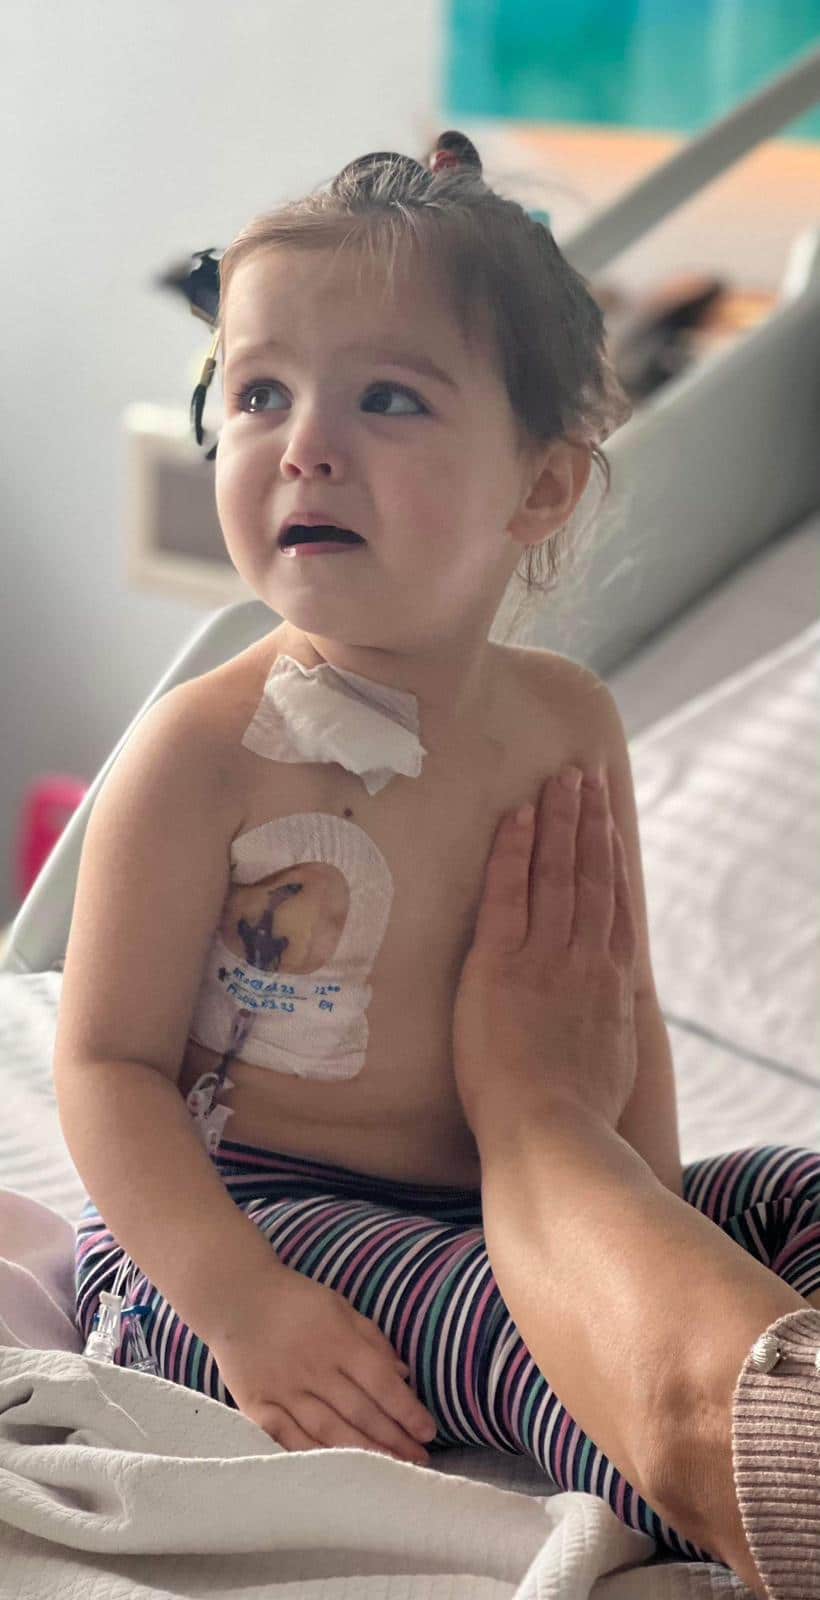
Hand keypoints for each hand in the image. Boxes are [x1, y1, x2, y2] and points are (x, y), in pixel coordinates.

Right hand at [210, 1265, 438, 1464]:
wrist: (234, 1296)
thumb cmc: (295, 1300)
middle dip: (393, 1440)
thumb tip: (404, 1377)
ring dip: (362, 1454)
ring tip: (389, 1470)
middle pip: (359, 1412)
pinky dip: (315, 1457)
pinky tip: (338, 1472)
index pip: (381, 1383)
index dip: (407, 1410)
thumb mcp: (339, 1307)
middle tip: (419, 1460)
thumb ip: (372, 1340)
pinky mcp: (257, 1404)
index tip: (428, 1432)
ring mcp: (284, 1389)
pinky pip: (289, 1438)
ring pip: (328, 1431)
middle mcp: (313, 1368)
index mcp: (338, 1340)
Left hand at [452, 766, 638, 1140]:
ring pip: (556, 873)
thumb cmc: (577, 1120)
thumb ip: (608, 1034)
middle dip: (588, 822)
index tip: (609, 825)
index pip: (613, 905)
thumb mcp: (612, 1070)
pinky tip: (517, 816)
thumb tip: (607, 1024)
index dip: (611, 858)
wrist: (551, 1135)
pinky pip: (508, 892)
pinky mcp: (499, 963)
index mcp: (612, 986)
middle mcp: (584, 960)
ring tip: (560, 780)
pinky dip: (514, 850)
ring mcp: (544, 957)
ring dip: (559, 821)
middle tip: (586, 778)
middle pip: (590, 875)